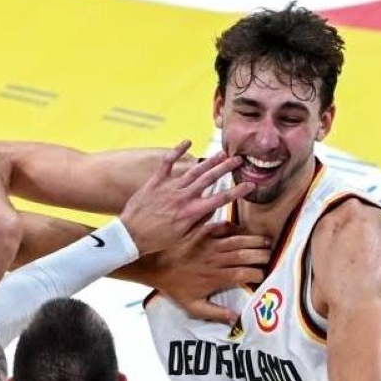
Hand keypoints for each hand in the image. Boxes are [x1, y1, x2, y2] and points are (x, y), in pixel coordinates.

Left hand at [119, 140, 253, 255]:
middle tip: (238, 159)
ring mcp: (169, 188)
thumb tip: (211, 210)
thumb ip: (198, 221)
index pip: (220, 199)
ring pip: (194, 170)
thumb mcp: (182, 235)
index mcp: (191, 212)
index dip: (237, 191)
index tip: (250, 185)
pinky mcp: (155, 182)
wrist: (130, 236)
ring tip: (222, 152)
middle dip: (226, 168)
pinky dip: (177, 150)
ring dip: (209, 160)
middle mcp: (183, 197)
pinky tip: (187, 141)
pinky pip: (167, 163)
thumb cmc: (156, 240)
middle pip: (210, 179)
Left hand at [151, 221, 270, 322]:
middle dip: (262, 255)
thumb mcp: (193, 307)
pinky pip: (223, 227)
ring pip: (239, 240)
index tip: (263, 276)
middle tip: (271, 256)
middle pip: (246, 255)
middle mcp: (217, 260)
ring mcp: (210, 244)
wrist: (155, 267)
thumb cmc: (175, 288)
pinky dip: (235, 227)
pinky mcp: (202, 232)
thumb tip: (236, 320)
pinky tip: (243, 230)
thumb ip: (216, 314)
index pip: (246, 274)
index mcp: (217, 277)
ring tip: (266, 242)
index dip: (259, 274)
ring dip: (255, 240)